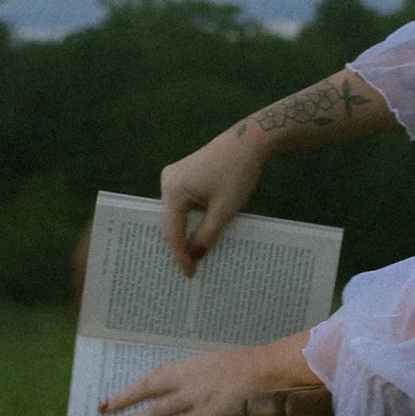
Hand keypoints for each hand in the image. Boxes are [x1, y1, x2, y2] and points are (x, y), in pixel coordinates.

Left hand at [99, 333, 326, 415]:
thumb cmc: (254, 370)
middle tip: (103, 410)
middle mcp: (188, 378)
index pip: (156, 375)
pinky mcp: (207, 413)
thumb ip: (206, 379)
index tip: (116, 396)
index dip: (135, 386)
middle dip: (124, 399)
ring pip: (157, 410)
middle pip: (149, 388)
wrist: (272, 369)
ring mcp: (196, 396)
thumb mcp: (223, 369)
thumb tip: (196, 391)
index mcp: (192, 365)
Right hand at [159, 125, 269, 278]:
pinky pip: (183, 205)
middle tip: (188, 270)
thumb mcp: (224, 209)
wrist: (248, 141)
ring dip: (186, 233)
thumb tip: (195, 255)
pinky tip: (197, 234)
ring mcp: (173, 177)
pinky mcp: (183, 176)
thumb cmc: (237, 173)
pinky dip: (191, 219)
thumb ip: (208, 234)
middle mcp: (167, 182)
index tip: (189, 274)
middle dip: (180, 245)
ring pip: (177, 215)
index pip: (172, 231)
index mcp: (172, 190)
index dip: (180, 255)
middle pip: (170, 223)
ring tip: (191, 257)